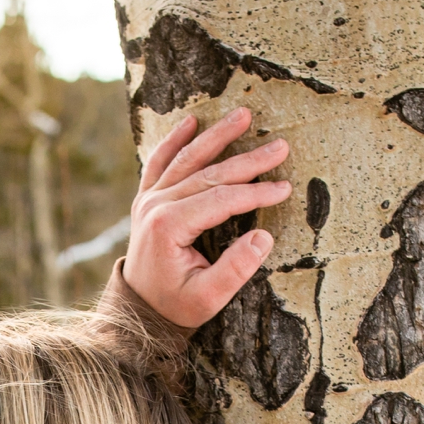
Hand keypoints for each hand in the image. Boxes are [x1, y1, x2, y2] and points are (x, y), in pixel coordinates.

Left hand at [126, 107, 293, 329]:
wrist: (139, 309)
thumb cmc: (176, 305)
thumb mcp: (208, 298)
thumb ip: (235, 270)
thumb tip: (263, 238)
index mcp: (170, 227)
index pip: (221, 199)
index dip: (255, 193)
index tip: (284, 188)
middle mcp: (156, 206)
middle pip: (209, 174)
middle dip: (248, 160)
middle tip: (280, 146)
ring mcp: (149, 199)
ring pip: (187, 158)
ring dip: (217, 135)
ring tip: (244, 114)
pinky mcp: (146, 199)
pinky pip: (159, 162)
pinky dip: (174, 140)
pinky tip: (191, 121)